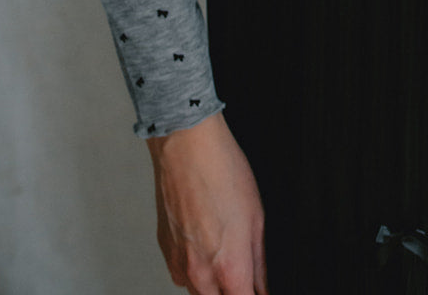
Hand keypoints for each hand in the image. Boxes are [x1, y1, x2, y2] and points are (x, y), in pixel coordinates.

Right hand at [146, 110, 267, 294]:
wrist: (186, 146)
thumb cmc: (222, 172)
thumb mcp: (257, 218)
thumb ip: (259, 264)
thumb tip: (262, 287)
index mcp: (229, 269)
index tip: (259, 290)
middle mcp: (200, 275)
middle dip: (234, 292)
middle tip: (246, 275)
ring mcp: (179, 265)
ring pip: (200, 293)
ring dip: (215, 285)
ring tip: (225, 251)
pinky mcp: (165, 253)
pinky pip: (182, 276)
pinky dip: (196, 270)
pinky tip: (205, 244)